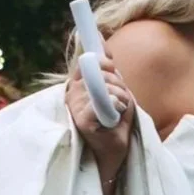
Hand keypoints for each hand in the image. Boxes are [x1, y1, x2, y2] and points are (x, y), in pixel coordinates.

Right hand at [66, 59, 135, 194]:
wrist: (112, 157)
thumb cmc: (114, 125)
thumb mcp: (115, 91)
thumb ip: (108, 69)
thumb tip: (101, 37)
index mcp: (77, 87)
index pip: (87, 61)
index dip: (103, 61)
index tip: (112, 66)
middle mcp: (72, 94)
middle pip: (102, 72)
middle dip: (119, 84)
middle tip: (121, 103)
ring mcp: (74, 107)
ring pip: (106, 85)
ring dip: (122, 97)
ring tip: (118, 114)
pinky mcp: (81, 120)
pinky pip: (103, 99)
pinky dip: (117, 105)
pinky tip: (114, 119)